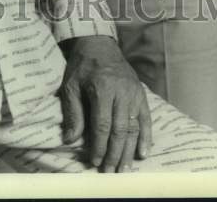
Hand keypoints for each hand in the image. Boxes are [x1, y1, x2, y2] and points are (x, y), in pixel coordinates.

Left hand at [59, 35, 151, 171]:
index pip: (102, 125)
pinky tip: (142, 153)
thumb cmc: (82, 66)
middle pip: (120, 129)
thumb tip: (70, 139)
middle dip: (114, 153)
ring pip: (134, 127)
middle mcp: (121, 92)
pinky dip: (146, 137)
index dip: (99, 146)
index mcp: (102, 88)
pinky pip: (146, 118)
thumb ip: (72, 112)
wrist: (99, 45)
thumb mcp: (70, 85)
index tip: (94, 162)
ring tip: (124, 169)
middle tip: (110, 172)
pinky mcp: (141, 93)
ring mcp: (134, 93)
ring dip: (129, 150)